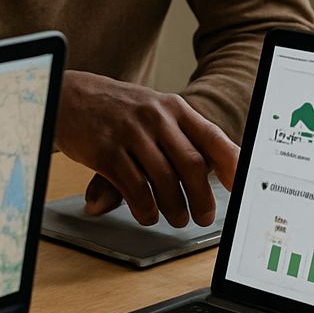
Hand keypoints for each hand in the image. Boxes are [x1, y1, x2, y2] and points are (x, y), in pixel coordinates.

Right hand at [54, 69, 238, 227]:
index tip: (241, 186)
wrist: (72, 94)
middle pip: (191, 165)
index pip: (211, 137)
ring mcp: (131, 133)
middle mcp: (156, 118)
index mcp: (174, 108)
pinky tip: (148, 214)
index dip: (230, 164)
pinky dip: (145, 208)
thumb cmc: (119, 108)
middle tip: (204, 216)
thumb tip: (216, 168)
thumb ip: (183, 135)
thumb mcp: (155, 110)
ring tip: (177, 218)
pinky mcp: (107, 151)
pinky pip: (134, 187)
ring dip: (175, 207)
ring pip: (164, 180)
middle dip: (202, 197)